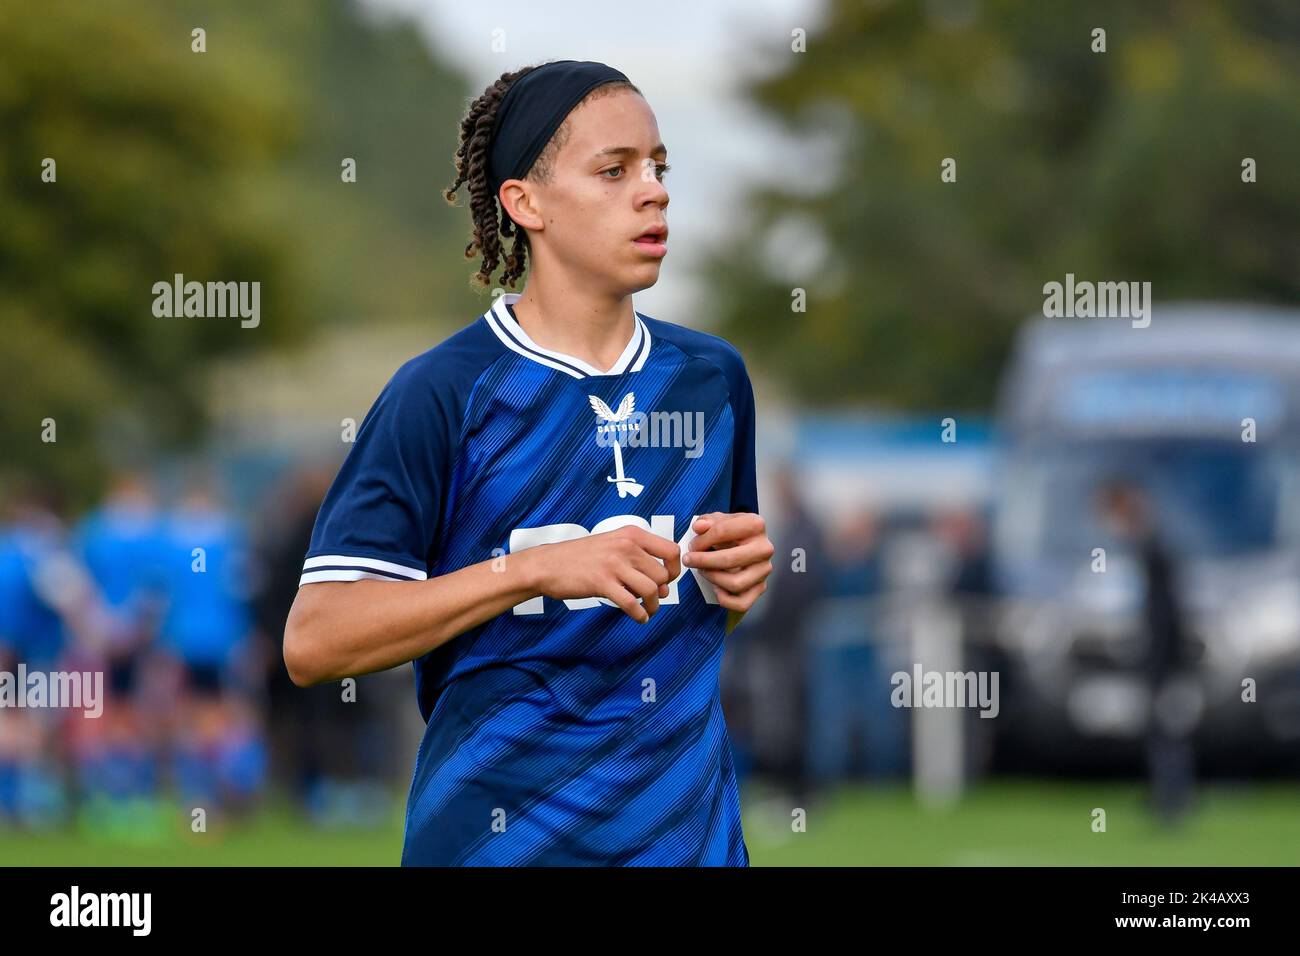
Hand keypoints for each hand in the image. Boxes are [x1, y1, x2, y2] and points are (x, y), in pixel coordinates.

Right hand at [528, 526, 681, 623]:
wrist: (548, 564)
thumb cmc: (581, 557)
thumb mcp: (613, 545)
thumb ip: (639, 561)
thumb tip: (664, 587)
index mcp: (631, 534)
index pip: (671, 550)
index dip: (674, 569)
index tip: (666, 580)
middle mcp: (626, 546)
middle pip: (663, 574)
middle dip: (662, 591)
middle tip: (651, 598)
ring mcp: (614, 564)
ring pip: (651, 589)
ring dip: (653, 606)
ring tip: (646, 611)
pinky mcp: (602, 582)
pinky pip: (632, 603)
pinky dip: (639, 615)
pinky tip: (638, 618)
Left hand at [682, 512, 773, 612]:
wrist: (746, 543)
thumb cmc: (730, 532)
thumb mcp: (718, 520)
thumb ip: (706, 521)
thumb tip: (699, 527)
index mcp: (756, 525)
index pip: (723, 532)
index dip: (701, 540)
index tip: (691, 546)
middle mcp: (765, 548)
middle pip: (730, 560)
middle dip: (703, 561)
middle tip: (689, 560)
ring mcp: (764, 570)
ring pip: (735, 583)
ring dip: (712, 578)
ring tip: (702, 571)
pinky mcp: (761, 588)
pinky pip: (742, 603)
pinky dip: (725, 599)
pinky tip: (716, 588)